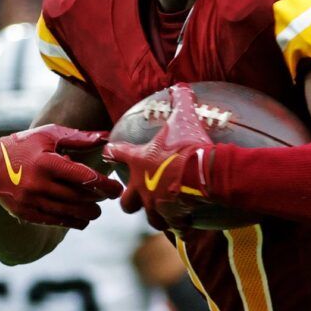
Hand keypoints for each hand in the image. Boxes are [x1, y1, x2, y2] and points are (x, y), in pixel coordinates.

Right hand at [0, 125, 122, 227]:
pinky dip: (71, 221)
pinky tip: (82, 220)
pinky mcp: (25, 212)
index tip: (116, 188)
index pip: (82, 177)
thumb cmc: (24, 145)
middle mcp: (38, 183)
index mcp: (46, 162)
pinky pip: (54, 221)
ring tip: (97, 211)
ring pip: (68, 212)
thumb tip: (107, 137)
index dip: (104, 184)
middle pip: (78, 197)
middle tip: (109, 197)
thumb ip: (78, 138)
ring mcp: (30, 200)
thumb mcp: (49, 135)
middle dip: (98, 199)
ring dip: (88, 213)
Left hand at [105, 84, 217, 225]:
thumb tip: (182, 85)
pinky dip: (180, 224)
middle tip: (140, 195)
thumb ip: (181, 102)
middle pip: (126, 202)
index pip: (117, 154)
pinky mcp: (172, 216)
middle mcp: (142, 186)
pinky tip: (187, 222)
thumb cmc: (188, 145)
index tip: (108, 153)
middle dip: (130, 200)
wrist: (202, 173)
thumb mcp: (184, 118)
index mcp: (139, 161)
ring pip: (150, 218)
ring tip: (166, 212)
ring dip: (157, 215)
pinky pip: (175, 225)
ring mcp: (155, 204)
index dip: (112, 153)